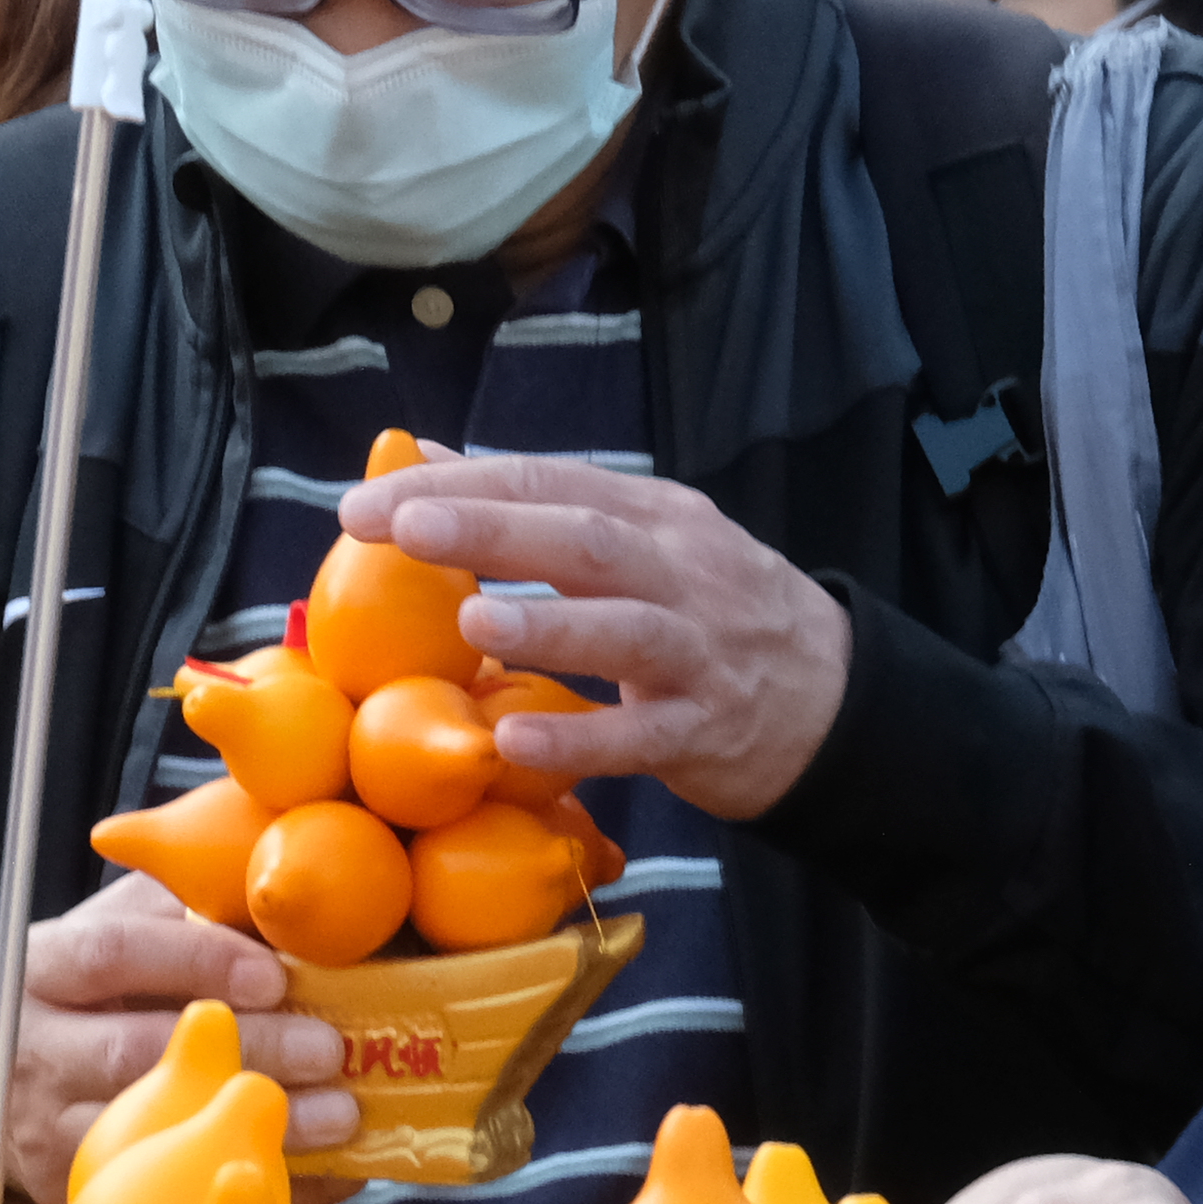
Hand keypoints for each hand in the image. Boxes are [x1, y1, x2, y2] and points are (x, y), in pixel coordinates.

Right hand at [0, 886, 355, 1202]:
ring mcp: (46, 1127)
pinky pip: (165, 1194)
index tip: (275, 976)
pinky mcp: (69, 1188)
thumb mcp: (108, 927)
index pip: (113, 955)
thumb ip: (178, 910)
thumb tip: (278, 908)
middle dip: (245, 1049)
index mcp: (43, 968)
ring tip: (341, 1117)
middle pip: (136, 1051)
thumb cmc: (78, 991)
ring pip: (149, 1133)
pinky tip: (322, 1170)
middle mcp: (35, 1050)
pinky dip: (249, 1184)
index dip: (198, 962)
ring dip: (251, 1126)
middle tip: (328, 1049)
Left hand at [332, 452, 851, 819]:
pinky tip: (513, 740)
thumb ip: (540, 505)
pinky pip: (638, 739)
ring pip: (623, 630)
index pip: (551, 484)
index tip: (369, 501)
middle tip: (403, 529)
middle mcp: (681, 571)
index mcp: (654, 516)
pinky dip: (577, 740)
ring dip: (546, 626)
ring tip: (469, 622)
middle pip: (585, 539)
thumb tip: (424, 463)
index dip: (460, 487)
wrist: (832, 697)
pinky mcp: (704, 731)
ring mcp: (698, 652)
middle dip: (490, 530)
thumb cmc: (707, 611)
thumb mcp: (641, 537)